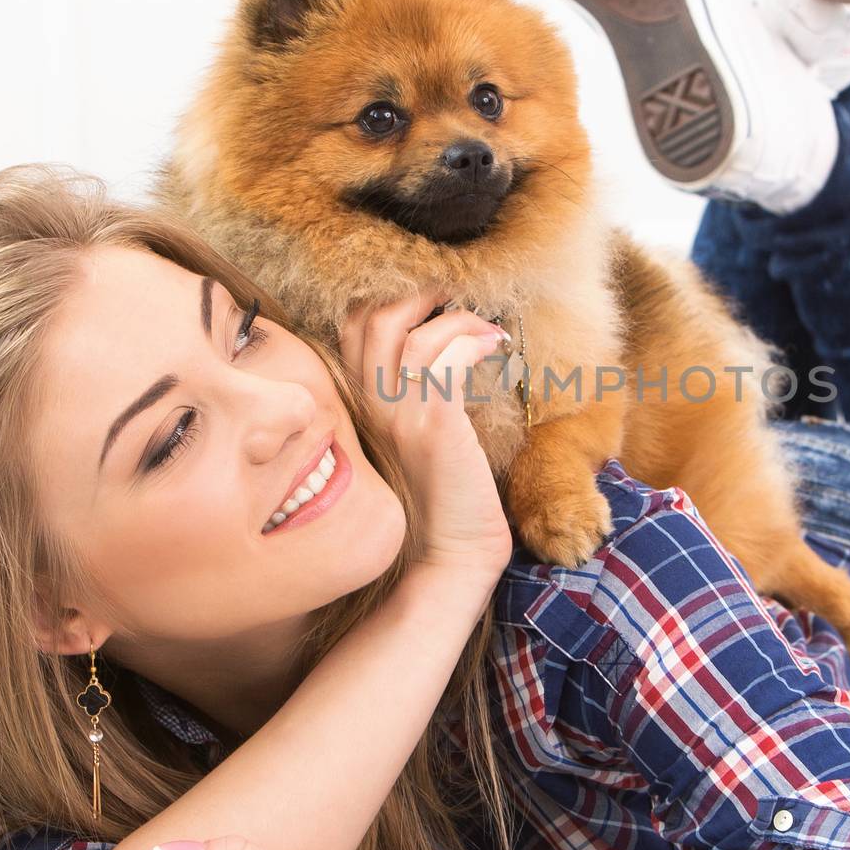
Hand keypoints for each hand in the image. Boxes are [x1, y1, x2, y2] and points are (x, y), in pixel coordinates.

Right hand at [337, 286, 513, 580]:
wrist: (450, 557)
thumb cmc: (443, 497)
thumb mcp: (417, 436)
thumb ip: (415, 394)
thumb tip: (446, 348)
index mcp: (360, 407)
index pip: (352, 329)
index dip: (388, 299)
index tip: (431, 299)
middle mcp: (368, 407)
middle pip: (371, 318)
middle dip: (415, 292)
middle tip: (455, 294)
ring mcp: (396, 416)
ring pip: (408, 331)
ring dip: (453, 315)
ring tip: (485, 323)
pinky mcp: (432, 427)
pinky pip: (444, 359)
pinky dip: (472, 339)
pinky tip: (497, 345)